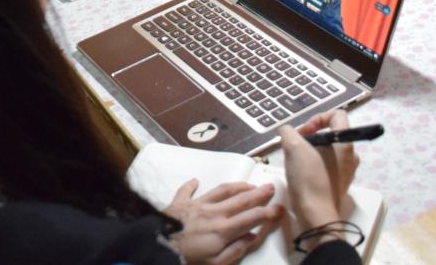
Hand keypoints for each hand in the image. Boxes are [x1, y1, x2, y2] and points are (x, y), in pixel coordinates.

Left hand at [163, 179, 283, 264]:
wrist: (156, 247)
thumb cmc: (187, 259)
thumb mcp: (215, 264)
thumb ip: (235, 250)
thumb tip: (251, 237)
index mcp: (223, 230)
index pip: (251, 218)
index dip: (268, 213)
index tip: (280, 208)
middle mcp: (212, 213)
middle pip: (240, 200)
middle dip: (258, 193)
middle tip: (270, 187)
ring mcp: (196, 205)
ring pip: (220, 191)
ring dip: (236, 186)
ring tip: (248, 184)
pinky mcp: (179, 203)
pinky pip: (186, 190)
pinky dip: (192, 185)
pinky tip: (196, 180)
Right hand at [295, 109, 358, 209]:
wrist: (316, 214)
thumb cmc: (309, 178)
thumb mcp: (293, 148)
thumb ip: (288, 132)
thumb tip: (287, 130)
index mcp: (345, 144)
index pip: (337, 115)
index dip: (318, 117)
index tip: (304, 131)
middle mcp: (350, 156)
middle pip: (330, 134)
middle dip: (309, 136)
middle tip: (295, 146)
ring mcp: (346, 171)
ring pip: (326, 150)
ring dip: (309, 150)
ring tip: (295, 160)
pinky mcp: (339, 183)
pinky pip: (326, 165)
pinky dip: (313, 164)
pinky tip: (300, 173)